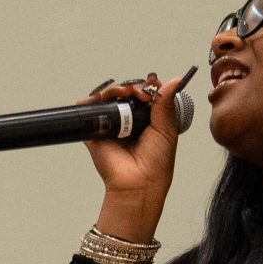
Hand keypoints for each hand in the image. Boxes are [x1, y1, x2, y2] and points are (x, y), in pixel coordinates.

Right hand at [82, 69, 193, 241]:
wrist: (139, 183)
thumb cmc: (156, 163)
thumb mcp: (167, 129)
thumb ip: (166, 104)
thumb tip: (174, 80)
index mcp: (147, 118)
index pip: (144, 93)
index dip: (148, 86)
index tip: (152, 86)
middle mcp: (128, 119)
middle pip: (125, 91)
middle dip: (131, 86)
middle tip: (138, 93)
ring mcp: (111, 124)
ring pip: (108, 97)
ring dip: (114, 90)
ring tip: (122, 93)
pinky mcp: (95, 131)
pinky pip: (88, 110)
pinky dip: (90, 100)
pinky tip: (99, 98)